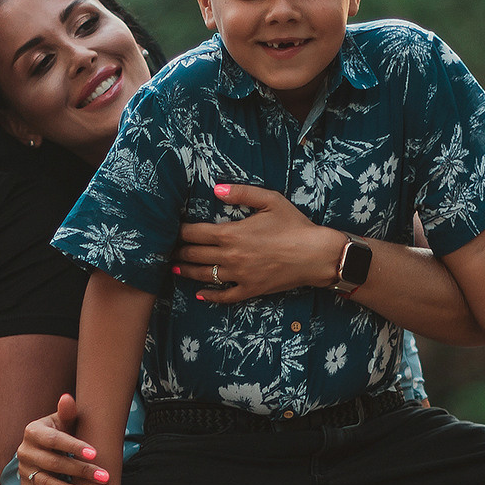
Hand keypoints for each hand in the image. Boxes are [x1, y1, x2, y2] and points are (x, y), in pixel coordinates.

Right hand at [14, 393, 105, 484]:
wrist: (43, 444)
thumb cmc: (60, 430)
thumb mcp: (63, 419)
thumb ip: (67, 411)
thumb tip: (68, 398)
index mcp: (33, 431)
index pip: (55, 439)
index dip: (75, 446)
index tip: (95, 452)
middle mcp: (24, 452)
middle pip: (53, 463)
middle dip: (80, 470)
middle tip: (103, 477)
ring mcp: (23, 473)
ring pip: (45, 484)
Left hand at [171, 184, 343, 303]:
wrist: (315, 254)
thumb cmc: (294, 225)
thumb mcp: (270, 200)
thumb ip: (241, 193)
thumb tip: (215, 189)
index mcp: (231, 234)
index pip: (194, 233)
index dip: (179, 231)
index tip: (171, 229)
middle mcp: (231, 257)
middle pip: (194, 254)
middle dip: (178, 251)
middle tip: (168, 249)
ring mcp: (239, 276)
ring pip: (204, 275)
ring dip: (186, 271)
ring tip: (175, 267)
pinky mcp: (250, 289)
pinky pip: (225, 296)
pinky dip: (210, 296)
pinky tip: (200, 294)